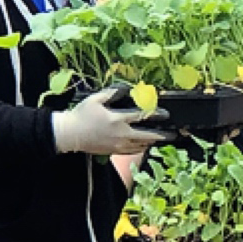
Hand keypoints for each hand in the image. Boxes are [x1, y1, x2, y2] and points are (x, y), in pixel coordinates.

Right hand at [52, 92, 170, 156]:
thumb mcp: (95, 99)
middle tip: (173, 134)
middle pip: (146, 136)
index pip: (141, 116)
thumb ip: (112, 93)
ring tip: (162, 139)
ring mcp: (118, 145)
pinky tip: (146, 145)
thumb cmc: (81, 115)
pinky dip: (142, 148)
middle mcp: (120, 134)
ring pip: (141, 145)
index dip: (155, 114)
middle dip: (161, 135)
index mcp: (116, 119)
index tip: (166, 114)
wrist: (69, 134)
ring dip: (153, 142)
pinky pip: (132, 151)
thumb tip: (127, 89)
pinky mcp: (114, 152)